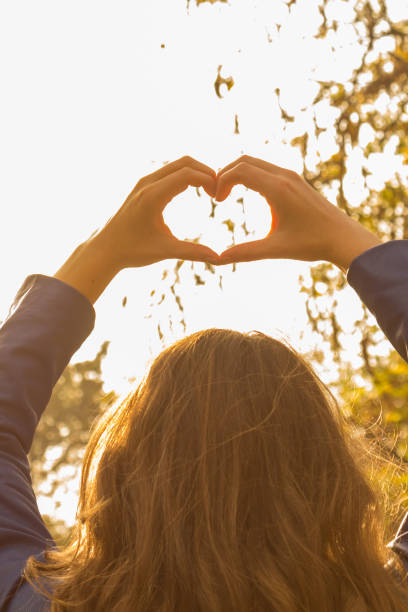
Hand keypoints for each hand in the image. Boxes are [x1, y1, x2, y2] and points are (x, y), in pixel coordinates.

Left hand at [95, 156, 219, 268]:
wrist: (105, 249)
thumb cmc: (132, 251)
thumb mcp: (165, 251)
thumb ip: (192, 252)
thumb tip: (219, 258)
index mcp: (153, 196)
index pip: (188, 174)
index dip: (209, 180)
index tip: (219, 196)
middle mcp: (148, 183)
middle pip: (185, 162)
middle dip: (206, 172)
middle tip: (219, 190)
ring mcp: (144, 182)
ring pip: (177, 164)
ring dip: (196, 172)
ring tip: (210, 191)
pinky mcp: (143, 186)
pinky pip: (169, 171)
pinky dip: (186, 175)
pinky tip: (195, 191)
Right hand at [215, 155, 381, 270]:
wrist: (343, 238)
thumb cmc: (312, 244)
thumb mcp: (276, 249)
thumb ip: (246, 252)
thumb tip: (218, 260)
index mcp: (278, 189)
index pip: (240, 171)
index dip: (221, 182)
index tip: (216, 201)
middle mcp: (284, 176)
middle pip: (245, 161)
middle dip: (225, 174)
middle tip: (216, 195)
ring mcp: (291, 176)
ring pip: (256, 162)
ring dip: (238, 173)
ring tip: (226, 194)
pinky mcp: (295, 180)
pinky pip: (266, 169)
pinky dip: (250, 175)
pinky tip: (246, 193)